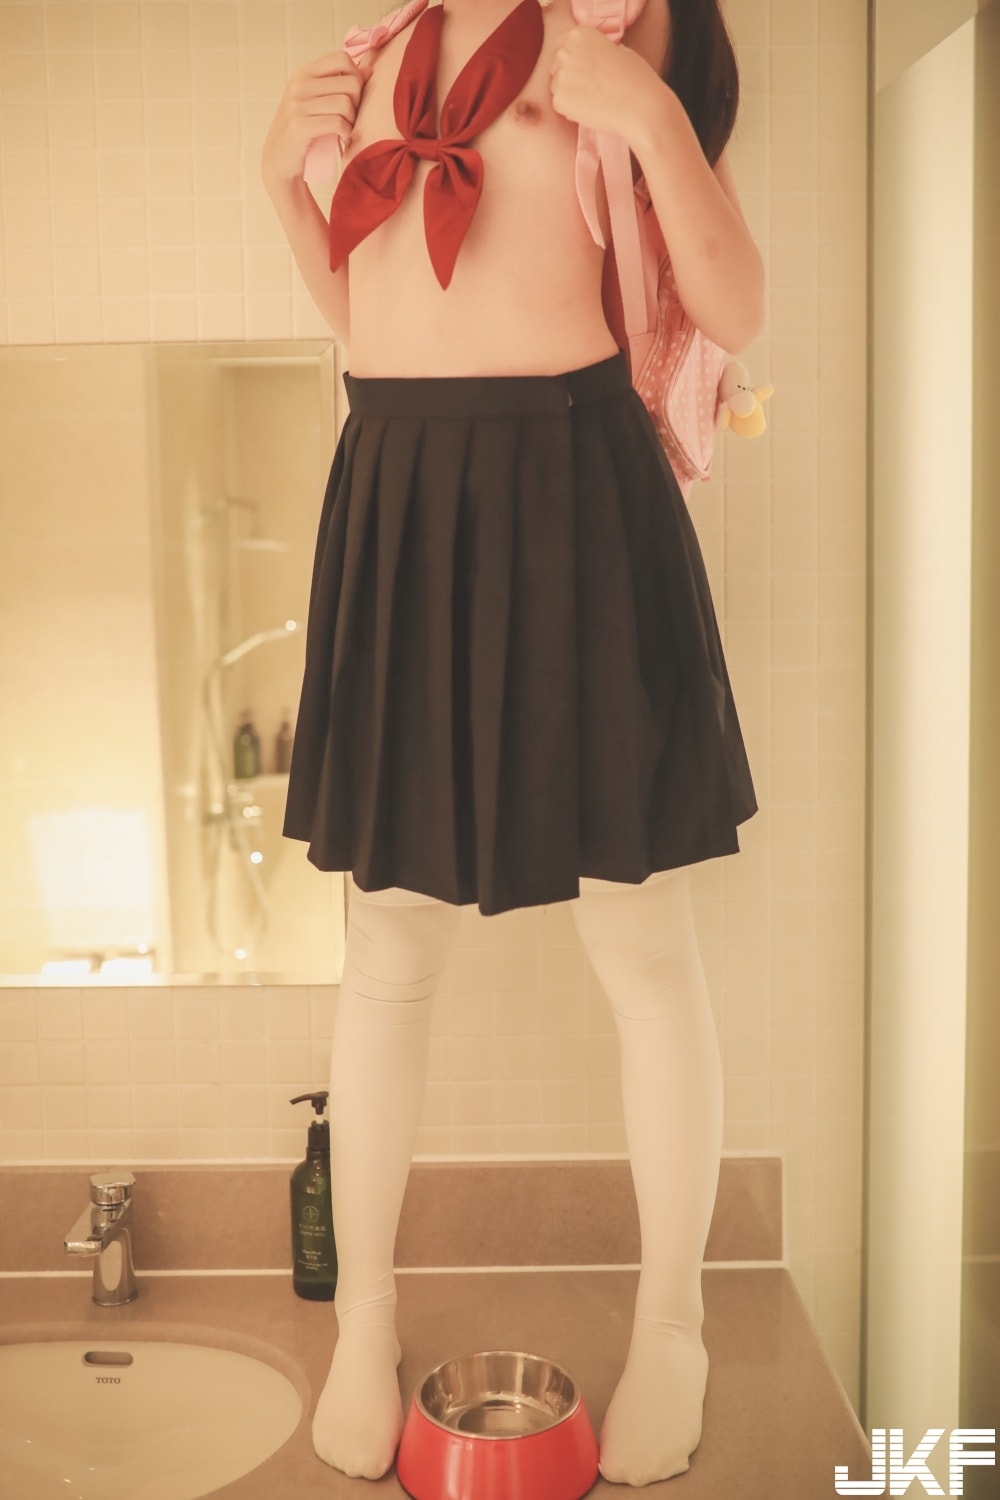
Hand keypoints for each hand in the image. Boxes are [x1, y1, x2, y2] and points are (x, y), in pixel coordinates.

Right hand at [262, 52, 370, 189]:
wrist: (278, 163)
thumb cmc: (302, 132)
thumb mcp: (315, 102)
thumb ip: (338, 84)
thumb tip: (368, 70)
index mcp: (303, 73)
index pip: (342, 59)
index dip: (355, 77)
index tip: (351, 97)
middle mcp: (299, 84)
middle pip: (350, 83)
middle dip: (357, 103)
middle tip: (349, 118)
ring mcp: (298, 104)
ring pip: (346, 104)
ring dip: (351, 121)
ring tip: (344, 130)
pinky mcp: (300, 126)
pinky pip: (338, 123)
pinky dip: (345, 133)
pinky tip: (341, 138)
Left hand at [549, 25, 660, 139]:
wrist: (640, 106)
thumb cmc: (636, 79)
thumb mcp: (618, 50)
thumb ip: (596, 50)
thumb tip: (589, 57)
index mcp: (579, 34)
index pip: (561, 46)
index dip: (571, 60)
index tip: (583, 71)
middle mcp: (566, 51)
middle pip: (555, 67)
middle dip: (568, 77)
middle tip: (590, 88)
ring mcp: (560, 75)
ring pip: (556, 87)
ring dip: (569, 95)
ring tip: (594, 99)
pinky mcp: (559, 100)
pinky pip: (559, 106)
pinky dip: (571, 110)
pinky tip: (590, 110)